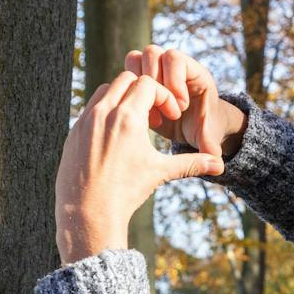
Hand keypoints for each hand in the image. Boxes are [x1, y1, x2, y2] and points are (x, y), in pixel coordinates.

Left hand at [54, 71, 224, 263]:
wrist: (88, 213)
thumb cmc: (125, 192)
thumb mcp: (160, 173)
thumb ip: (191, 163)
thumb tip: (220, 166)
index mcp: (127, 117)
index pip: (148, 84)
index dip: (164, 96)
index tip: (169, 117)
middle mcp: (104, 113)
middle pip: (127, 79)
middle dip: (144, 91)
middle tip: (154, 115)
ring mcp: (85, 120)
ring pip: (106, 90)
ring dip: (123, 97)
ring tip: (135, 122)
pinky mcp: (74, 131)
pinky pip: (91, 108)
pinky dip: (106, 111)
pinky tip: (116, 136)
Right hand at [125, 45, 246, 157]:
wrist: (194, 127)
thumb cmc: (204, 127)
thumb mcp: (206, 136)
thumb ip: (209, 144)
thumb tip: (217, 161)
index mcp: (194, 72)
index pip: (175, 59)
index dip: (174, 81)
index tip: (180, 108)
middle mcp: (173, 66)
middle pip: (152, 53)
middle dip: (153, 83)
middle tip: (163, 112)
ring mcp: (156, 70)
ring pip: (135, 59)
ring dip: (138, 86)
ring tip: (151, 115)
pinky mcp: (142, 80)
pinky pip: (127, 74)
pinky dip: (130, 94)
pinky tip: (142, 118)